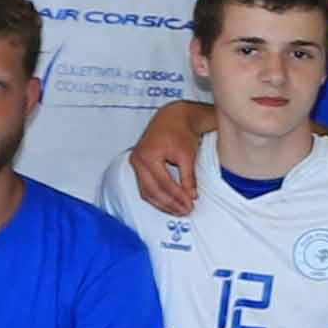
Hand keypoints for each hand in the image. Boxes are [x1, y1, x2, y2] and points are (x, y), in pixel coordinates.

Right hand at [127, 99, 209, 216]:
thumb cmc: (180, 132)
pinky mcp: (138, 164)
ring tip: (178, 210)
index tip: (190, 205)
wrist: (172, 117)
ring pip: (146, 191)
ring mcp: (135, 162)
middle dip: (169, 203)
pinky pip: (145, 186)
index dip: (177, 197)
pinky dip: (156, 196)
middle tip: (185, 211)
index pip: (163, 183)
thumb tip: (192, 196)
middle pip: (151, 190)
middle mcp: (137, 160)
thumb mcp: (188, 154)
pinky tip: (168, 202)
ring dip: (162, 203)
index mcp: (148, 155)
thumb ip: (188, 177)